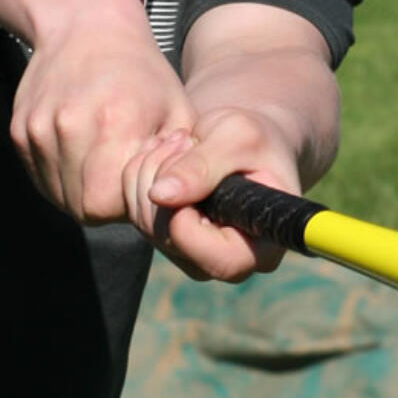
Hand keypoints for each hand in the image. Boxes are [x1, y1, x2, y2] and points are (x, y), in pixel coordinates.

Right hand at [11, 1, 194, 224]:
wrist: (86, 25)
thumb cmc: (142, 71)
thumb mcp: (178, 110)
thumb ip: (180, 163)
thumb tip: (173, 203)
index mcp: (114, 122)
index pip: (110, 204)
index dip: (128, 203)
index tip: (141, 181)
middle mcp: (69, 126)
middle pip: (82, 206)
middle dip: (108, 202)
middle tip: (124, 178)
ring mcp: (38, 129)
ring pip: (58, 196)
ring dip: (83, 192)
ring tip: (105, 163)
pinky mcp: (19, 130)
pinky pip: (40, 178)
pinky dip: (62, 177)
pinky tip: (84, 153)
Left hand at [127, 106, 301, 280]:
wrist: (246, 142)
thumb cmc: (256, 139)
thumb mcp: (240, 137)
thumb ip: (203, 165)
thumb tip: (160, 196)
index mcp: (261, 247)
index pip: (219, 259)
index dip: (187, 220)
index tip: (183, 174)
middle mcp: (227, 260)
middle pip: (171, 240)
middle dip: (164, 179)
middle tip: (183, 137)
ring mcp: (194, 254)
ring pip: (147, 226)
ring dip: (150, 171)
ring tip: (180, 138)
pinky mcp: (168, 239)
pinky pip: (135, 213)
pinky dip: (139, 175)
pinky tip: (164, 150)